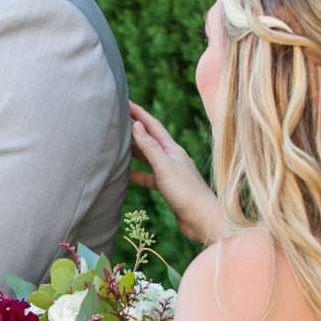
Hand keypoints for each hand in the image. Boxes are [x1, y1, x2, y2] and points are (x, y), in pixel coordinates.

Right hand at [129, 101, 225, 244]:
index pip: (153, 125)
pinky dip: (138, 174)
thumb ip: (149, 146)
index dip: (138, 113)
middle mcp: (173, 158)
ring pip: (149, 157)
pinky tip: (127, 176)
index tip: (124, 101)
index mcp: (173, 149)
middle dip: (135, 129)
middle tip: (117, 120)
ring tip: (118, 145)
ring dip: (135, 151)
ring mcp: (171, 173)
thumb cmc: (186, 192)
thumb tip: (136, 124)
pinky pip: (150, 177)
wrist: (202, 219)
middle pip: (150, 139)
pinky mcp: (169, 188)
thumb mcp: (164, 166)